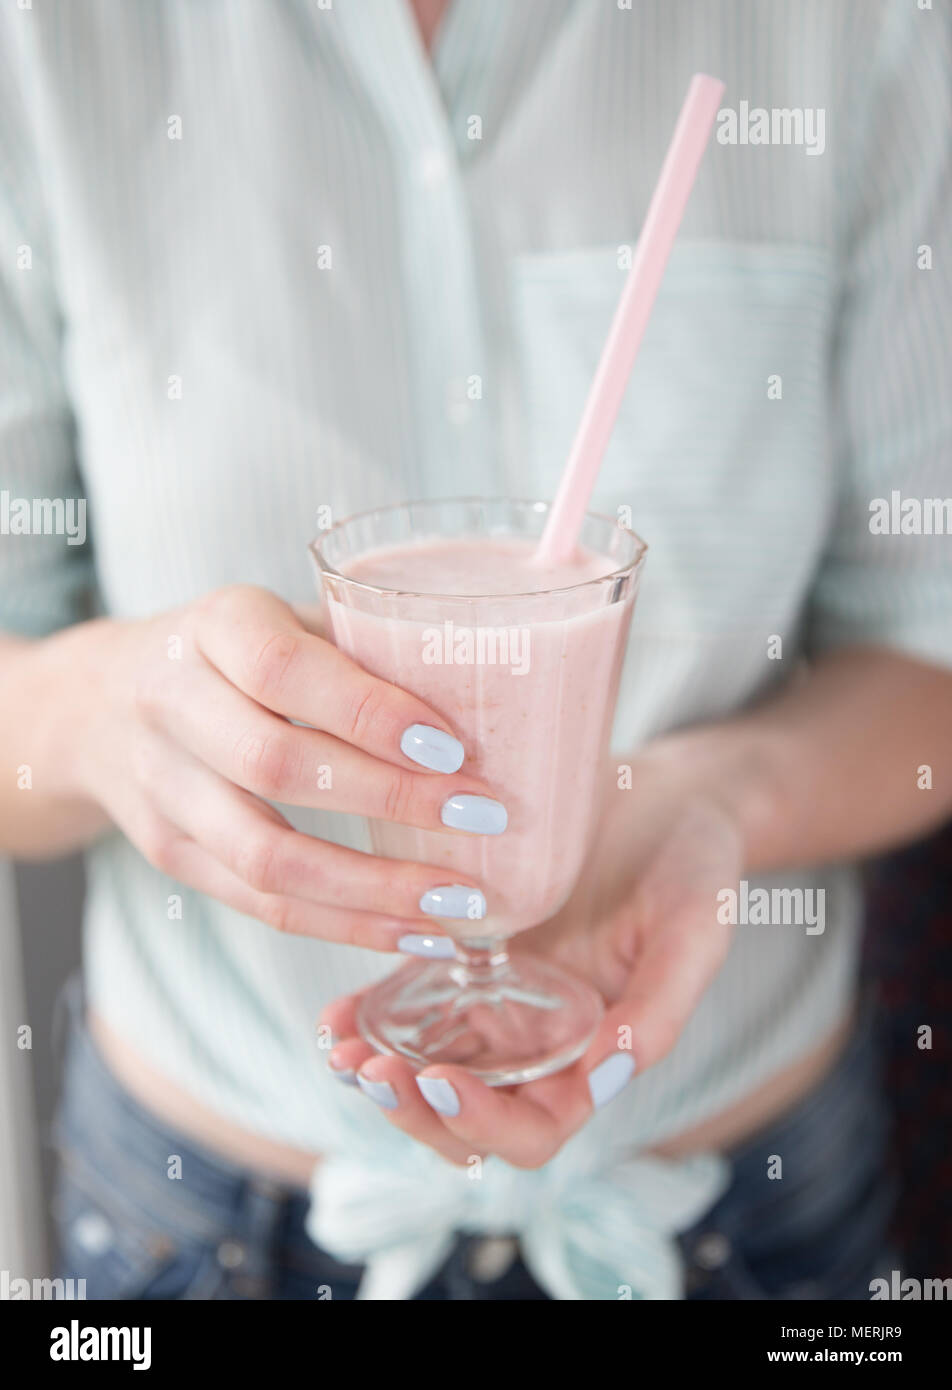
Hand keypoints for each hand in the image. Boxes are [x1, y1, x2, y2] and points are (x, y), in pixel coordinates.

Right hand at [56, 585, 502, 946]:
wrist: (100, 704)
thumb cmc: (236, 653)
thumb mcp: (288, 619)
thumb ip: (367, 645)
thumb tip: (499, 688)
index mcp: (214, 626)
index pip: (284, 670)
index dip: (370, 713)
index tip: (455, 748)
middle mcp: (172, 704)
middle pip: (276, 767)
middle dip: (391, 800)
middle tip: (484, 818)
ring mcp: (164, 789)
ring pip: (266, 856)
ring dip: (374, 888)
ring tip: (461, 899)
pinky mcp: (171, 854)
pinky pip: (260, 904)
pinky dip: (345, 925)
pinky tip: (414, 931)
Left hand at [322, 778, 743, 1165]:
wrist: (666, 796)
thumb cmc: (694, 864)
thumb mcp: (697, 927)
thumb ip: (662, 1006)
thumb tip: (609, 1075)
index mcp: (594, 1059)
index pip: (532, 1131)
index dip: (483, 1124)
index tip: (441, 1079)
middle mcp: (537, 1045)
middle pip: (463, 1115)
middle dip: (411, 1109)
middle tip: (369, 1071)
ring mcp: (496, 1004)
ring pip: (426, 1068)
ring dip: (379, 1074)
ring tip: (337, 1048)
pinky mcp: (465, 956)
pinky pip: (408, 1004)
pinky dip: (370, 1017)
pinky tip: (335, 1012)